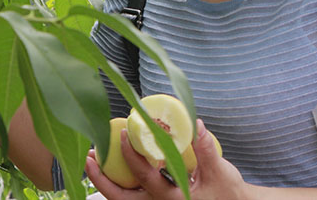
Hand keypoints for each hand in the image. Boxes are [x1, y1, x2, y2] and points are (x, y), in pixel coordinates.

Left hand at [86, 120, 248, 199]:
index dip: (130, 155)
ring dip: (107, 182)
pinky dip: (121, 184)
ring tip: (94, 161)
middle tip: (89, 158)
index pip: (143, 176)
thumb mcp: (220, 172)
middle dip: (101, 179)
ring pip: (124, 199)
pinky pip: (134, 196)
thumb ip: (206, 149)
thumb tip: (196, 123)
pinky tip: (115, 167)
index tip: (122, 134)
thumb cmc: (228, 194)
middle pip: (121, 198)